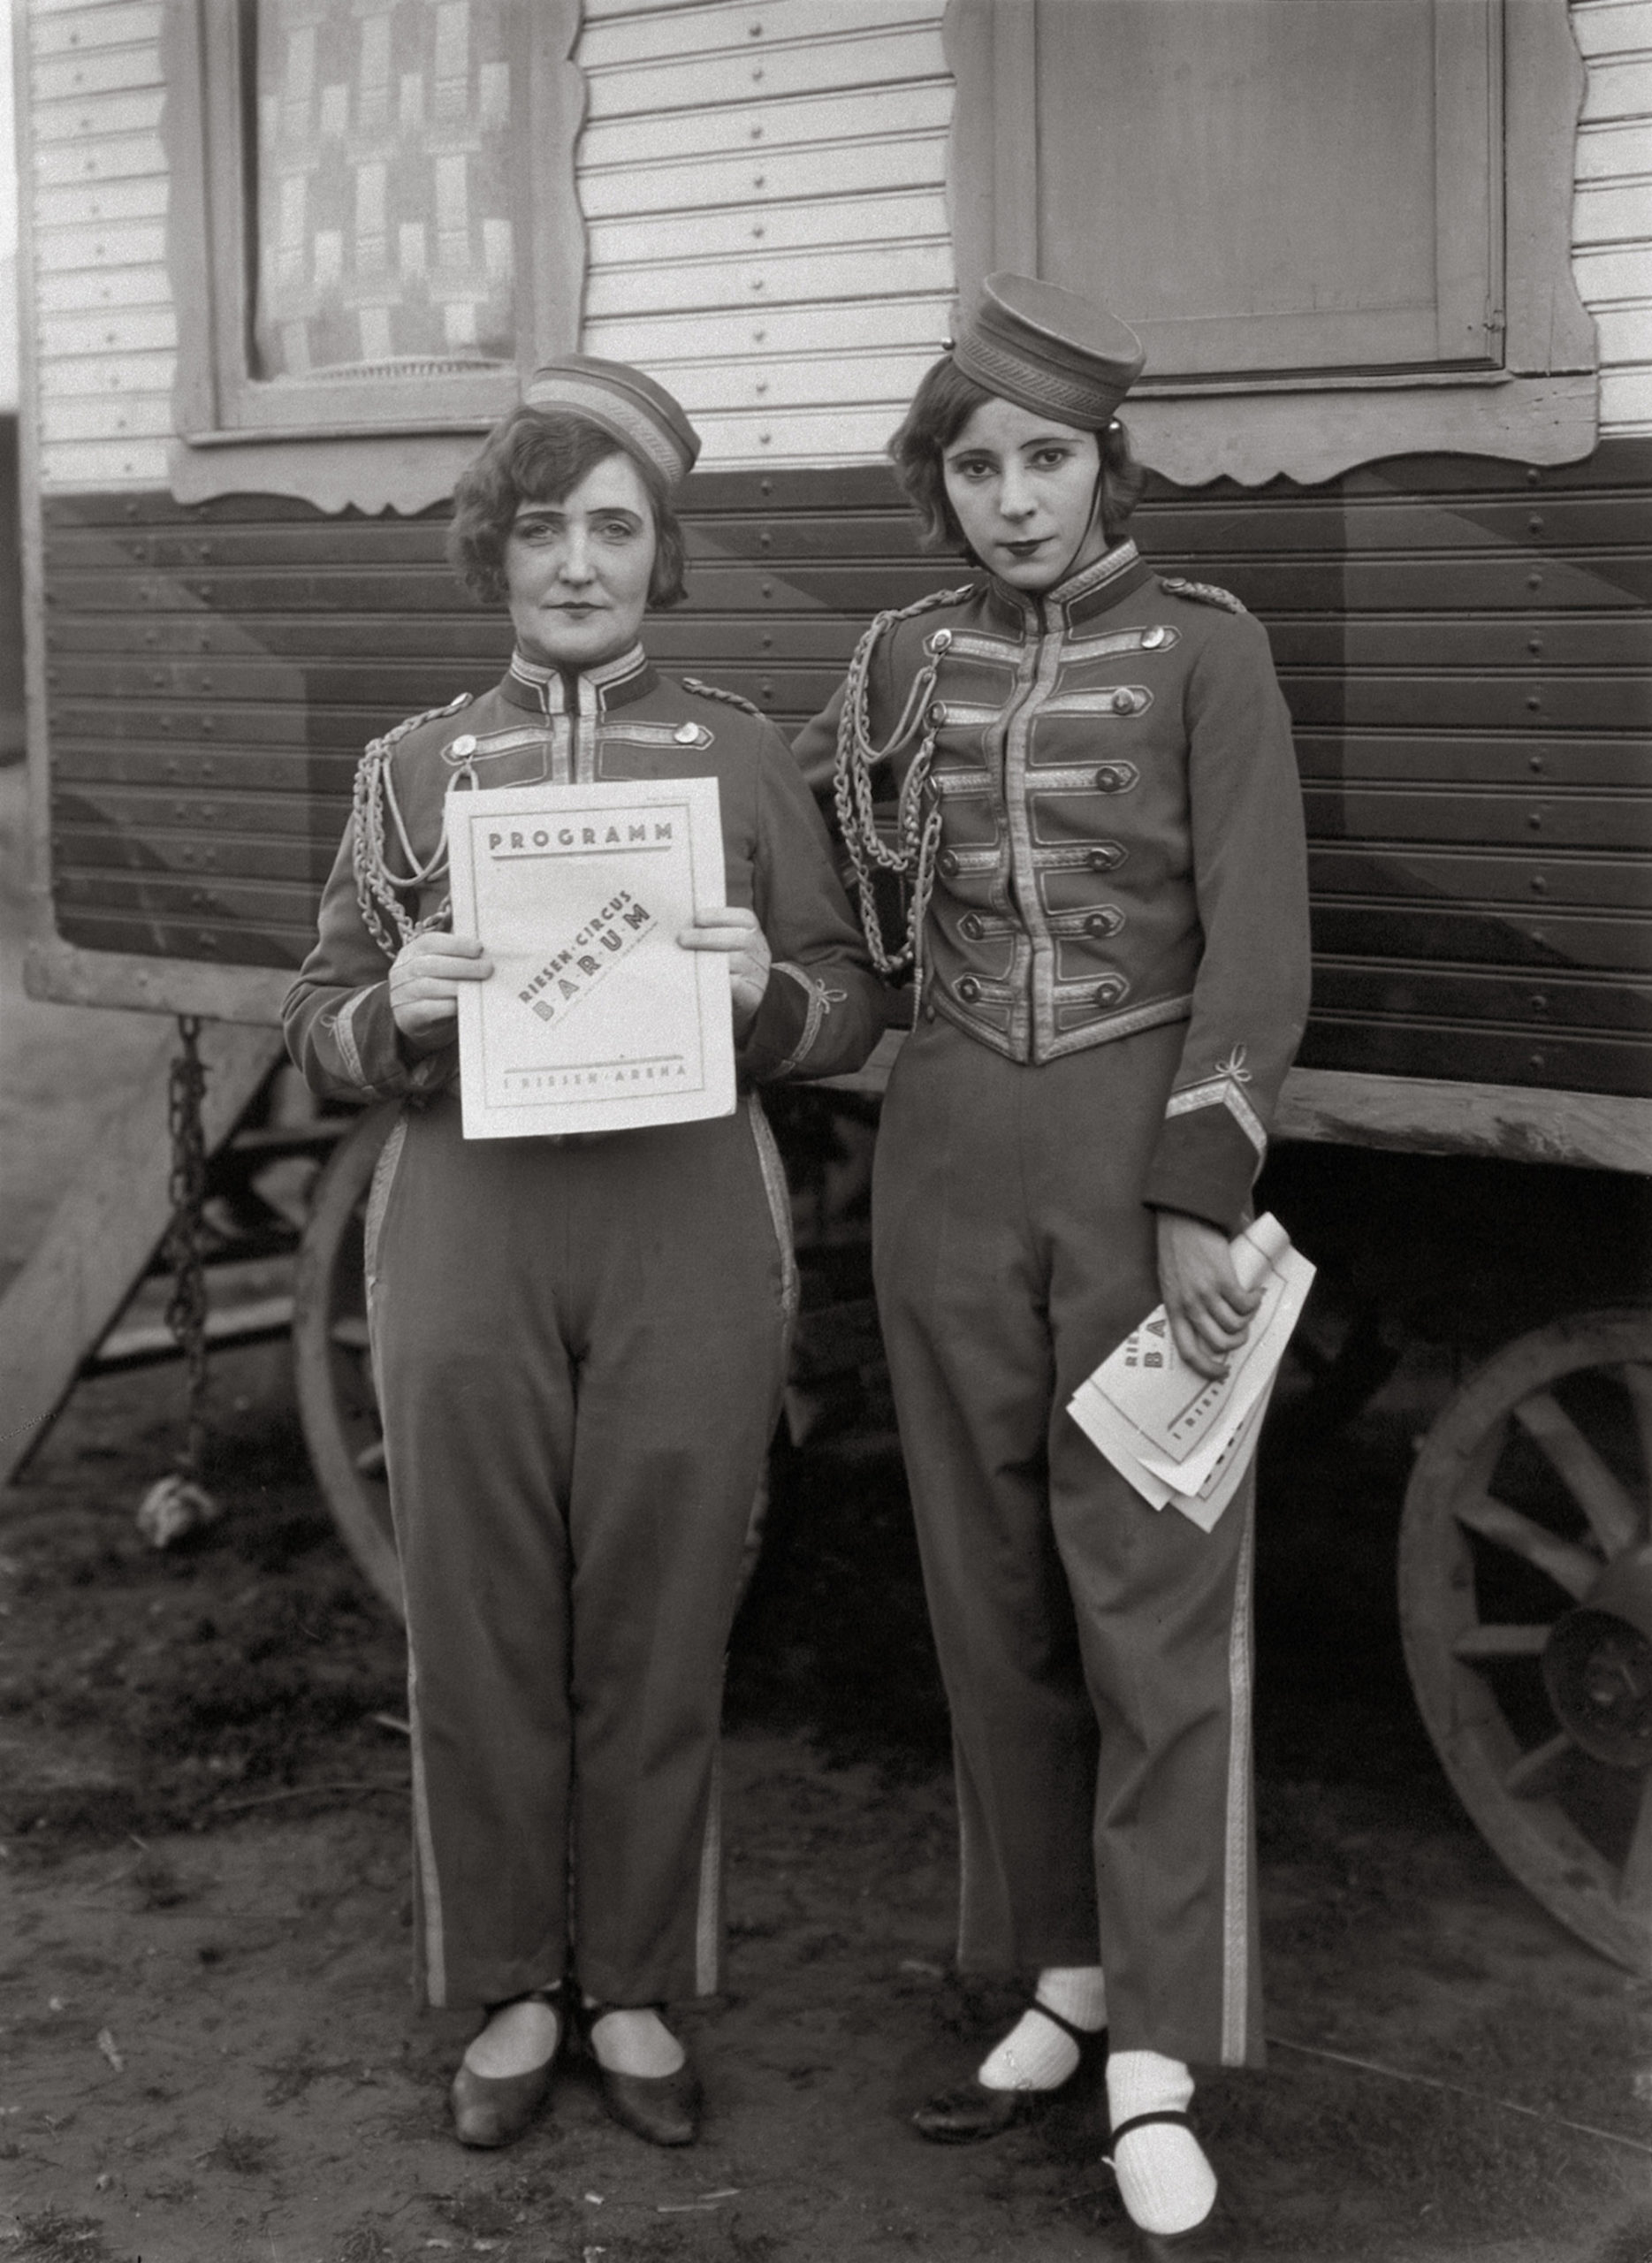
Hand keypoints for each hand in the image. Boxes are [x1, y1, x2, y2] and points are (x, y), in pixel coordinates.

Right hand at [388, 929, 491, 1043]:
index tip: (478, 948)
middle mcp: (400, 972)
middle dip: (462, 965)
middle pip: (429, 964)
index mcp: (409, 954)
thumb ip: (456, 957)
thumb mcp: (441, 969)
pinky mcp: (405, 1017)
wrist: (418, 1023)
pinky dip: (447, 1005)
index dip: (455, 944)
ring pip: (427, 986)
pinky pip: (426, 1009)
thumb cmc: (437, 990)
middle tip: (487, 968)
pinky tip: (463, 1004)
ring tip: (478, 986)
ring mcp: (399, 995)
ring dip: (457, 985)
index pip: (429, 942)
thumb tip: (483, 949)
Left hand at [677, 905, 770, 1034]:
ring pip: (736, 961)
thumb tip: (684, 924)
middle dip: (707, 936)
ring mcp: (757, 972)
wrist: (746, 997)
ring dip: (708, 958)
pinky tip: (699, 977)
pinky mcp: (752, 993)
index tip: (697, 917)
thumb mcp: (727, 943)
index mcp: (753, 933)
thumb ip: (711, 932)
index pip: (742, 918)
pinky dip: (715, 979)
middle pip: (738, 938)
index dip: (719, 916)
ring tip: (687, 958)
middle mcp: (759, 950)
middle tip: (683, 938)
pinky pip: (734, 984)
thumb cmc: (730, 965)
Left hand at [1154, 1209, 1260, 1382]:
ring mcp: (1206, 1294)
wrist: (1183, 1216)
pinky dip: (1255, 1301)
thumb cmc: (1176, 1246)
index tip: (1220, 1373)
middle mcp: (1189, 1306)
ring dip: (1248, 1320)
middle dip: (1236, 1342)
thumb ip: (1184, 1298)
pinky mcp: (1223, 1279)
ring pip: (1236, 1325)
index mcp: (1173, 1308)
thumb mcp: (1170, 1279)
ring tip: (1249, 1306)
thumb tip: (1206, 1317)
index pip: (1188, 1351)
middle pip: (1218, 1343)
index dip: (1206, 1368)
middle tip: (1242, 1330)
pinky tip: (1255, 1292)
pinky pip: (1246, 1304)